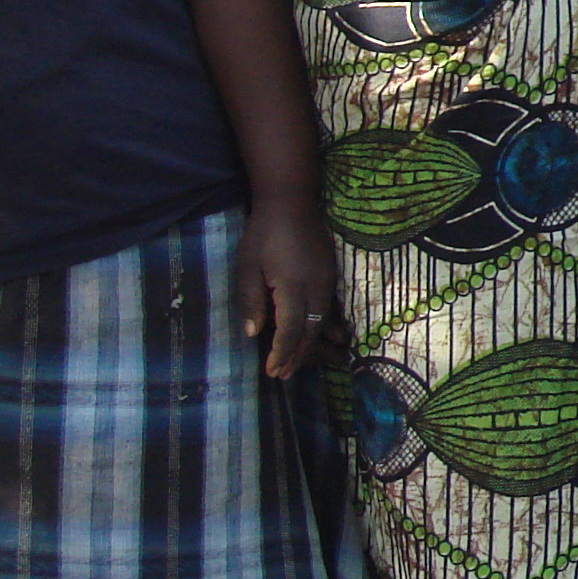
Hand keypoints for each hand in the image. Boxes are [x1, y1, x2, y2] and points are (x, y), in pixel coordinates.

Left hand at [237, 198, 340, 379]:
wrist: (292, 203)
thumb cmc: (263, 233)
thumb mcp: (247, 266)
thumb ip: (251, 301)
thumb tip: (253, 334)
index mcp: (292, 287)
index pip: (289, 329)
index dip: (281, 352)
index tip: (272, 371)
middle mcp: (316, 288)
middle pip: (309, 331)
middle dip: (296, 355)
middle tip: (283, 375)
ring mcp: (327, 282)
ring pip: (321, 322)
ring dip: (309, 345)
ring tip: (297, 363)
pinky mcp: (330, 276)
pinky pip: (327, 309)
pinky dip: (321, 328)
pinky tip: (321, 339)